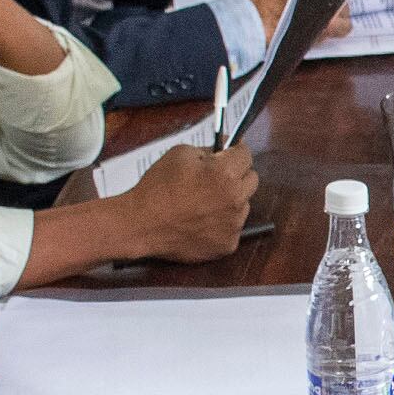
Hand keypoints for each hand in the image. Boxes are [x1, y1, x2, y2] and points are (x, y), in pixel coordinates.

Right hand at [118, 141, 258, 259]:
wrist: (141, 224)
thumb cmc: (157, 188)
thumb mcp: (179, 154)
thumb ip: (207, 150)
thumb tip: (222, 151)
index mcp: (225, 173)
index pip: (246, 155)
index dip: (237, 151)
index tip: (232, 152)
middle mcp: (235, 199)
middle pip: (252, 180)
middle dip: (237, 175)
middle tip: (218, 178)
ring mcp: (233, 224)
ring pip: (243, 205)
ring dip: (230, 201)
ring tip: (204, 203)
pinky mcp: (227, 245)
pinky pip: (233, 228)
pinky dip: (222, 224)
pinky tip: (202, 221)